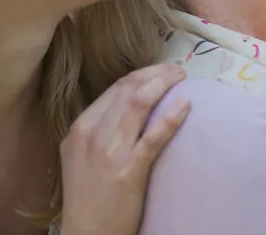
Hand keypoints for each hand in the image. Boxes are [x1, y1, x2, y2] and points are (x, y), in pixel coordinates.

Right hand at [59, 63, 188, 234]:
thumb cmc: (87, 196)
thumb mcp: (80, 155)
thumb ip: (99, 128)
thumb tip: (130, 103)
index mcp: (80, 127)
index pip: (116, 87)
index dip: (143, 74)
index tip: (161, 71)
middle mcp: (92, 134)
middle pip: (128, 88)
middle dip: (156, 73)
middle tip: (177, 70)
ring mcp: (110, 152)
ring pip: (139, 102)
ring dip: (164, 84)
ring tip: (182, 78)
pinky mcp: (128, 171)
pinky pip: (153, 137)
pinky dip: (171, 117)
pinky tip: (185, 106)